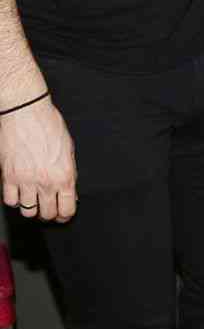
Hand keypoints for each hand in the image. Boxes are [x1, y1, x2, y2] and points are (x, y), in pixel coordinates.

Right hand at [2, 95, 77, 222]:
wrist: (25, 113)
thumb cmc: (49, 126)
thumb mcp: (68, 150)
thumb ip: (69, 172)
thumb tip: (69, 190)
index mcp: (65, 175)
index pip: (67, 208)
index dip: (66, 215)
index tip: (64, 215)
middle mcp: (45, 182)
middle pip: (47, 213)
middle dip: (49, 215)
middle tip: (49, 210)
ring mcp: (25, 181)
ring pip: (27, 210)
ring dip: (31, 208)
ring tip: (34, 201)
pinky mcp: (8, 177)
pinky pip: (9, 200)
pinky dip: (14, 200)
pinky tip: (19, 193)